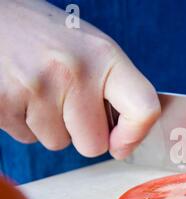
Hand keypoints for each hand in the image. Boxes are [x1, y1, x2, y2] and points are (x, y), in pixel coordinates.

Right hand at [0, 0, 159, 158]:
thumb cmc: (46, 37)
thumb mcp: (91, 49)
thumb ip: (115, 88)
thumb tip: (129, 136)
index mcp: (105, 56)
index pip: (143, 109)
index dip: (135, 136)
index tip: (121, 144)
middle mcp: (75, 71)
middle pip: (93, 144)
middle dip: (81, 132)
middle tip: (65, 99)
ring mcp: (37, 87)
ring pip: (58, 143)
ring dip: (50, 125)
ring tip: (38, 89)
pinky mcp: (4, 103)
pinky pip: (27, 139)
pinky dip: (25, 123)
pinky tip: (21, 93)